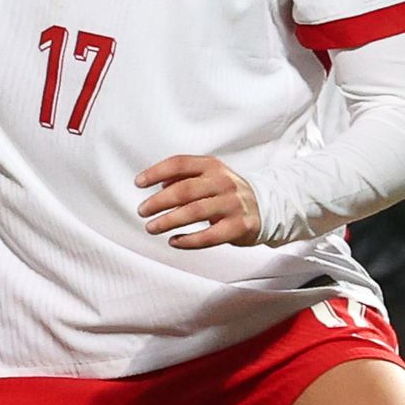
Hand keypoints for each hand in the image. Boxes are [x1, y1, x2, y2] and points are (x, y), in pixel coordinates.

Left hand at [136, 154, 269, 247]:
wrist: (265, 207)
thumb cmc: (227, 193)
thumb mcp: (209, 176)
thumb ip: (183, 177)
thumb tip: (158, 183)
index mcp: (212, 166)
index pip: (179, 163)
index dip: (156, 172)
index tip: (139, 183)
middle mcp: (223, 182)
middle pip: (184, 190)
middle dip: (158, 201)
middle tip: (142, 211)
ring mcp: (232, 204)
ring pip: (194, 212)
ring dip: (168, 221)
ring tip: (152, 227)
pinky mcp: (238, 226)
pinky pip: (209, 236)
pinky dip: (188, 241)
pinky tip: (173, 241)